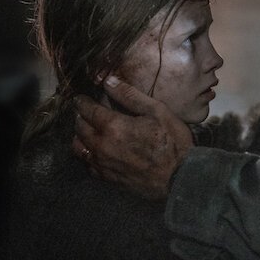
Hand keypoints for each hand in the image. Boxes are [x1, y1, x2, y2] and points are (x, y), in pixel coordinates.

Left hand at [72, 76, 192, 199]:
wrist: (180, 177)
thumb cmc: (172, 140)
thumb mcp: (157, 111)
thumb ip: (130, 95)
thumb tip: (107, 81)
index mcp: (113, 126)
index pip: (87, 110)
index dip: (82, 102)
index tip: (80, 97)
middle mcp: (101, 146)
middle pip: (80, 128)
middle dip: (79, 117)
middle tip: (84, 111)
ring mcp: (102, 165)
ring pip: (78, 148)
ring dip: (80, 136)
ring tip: (88, 130)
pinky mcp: (107, 179)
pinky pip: (88, 164)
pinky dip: (88, 154)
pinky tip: (96, 151)